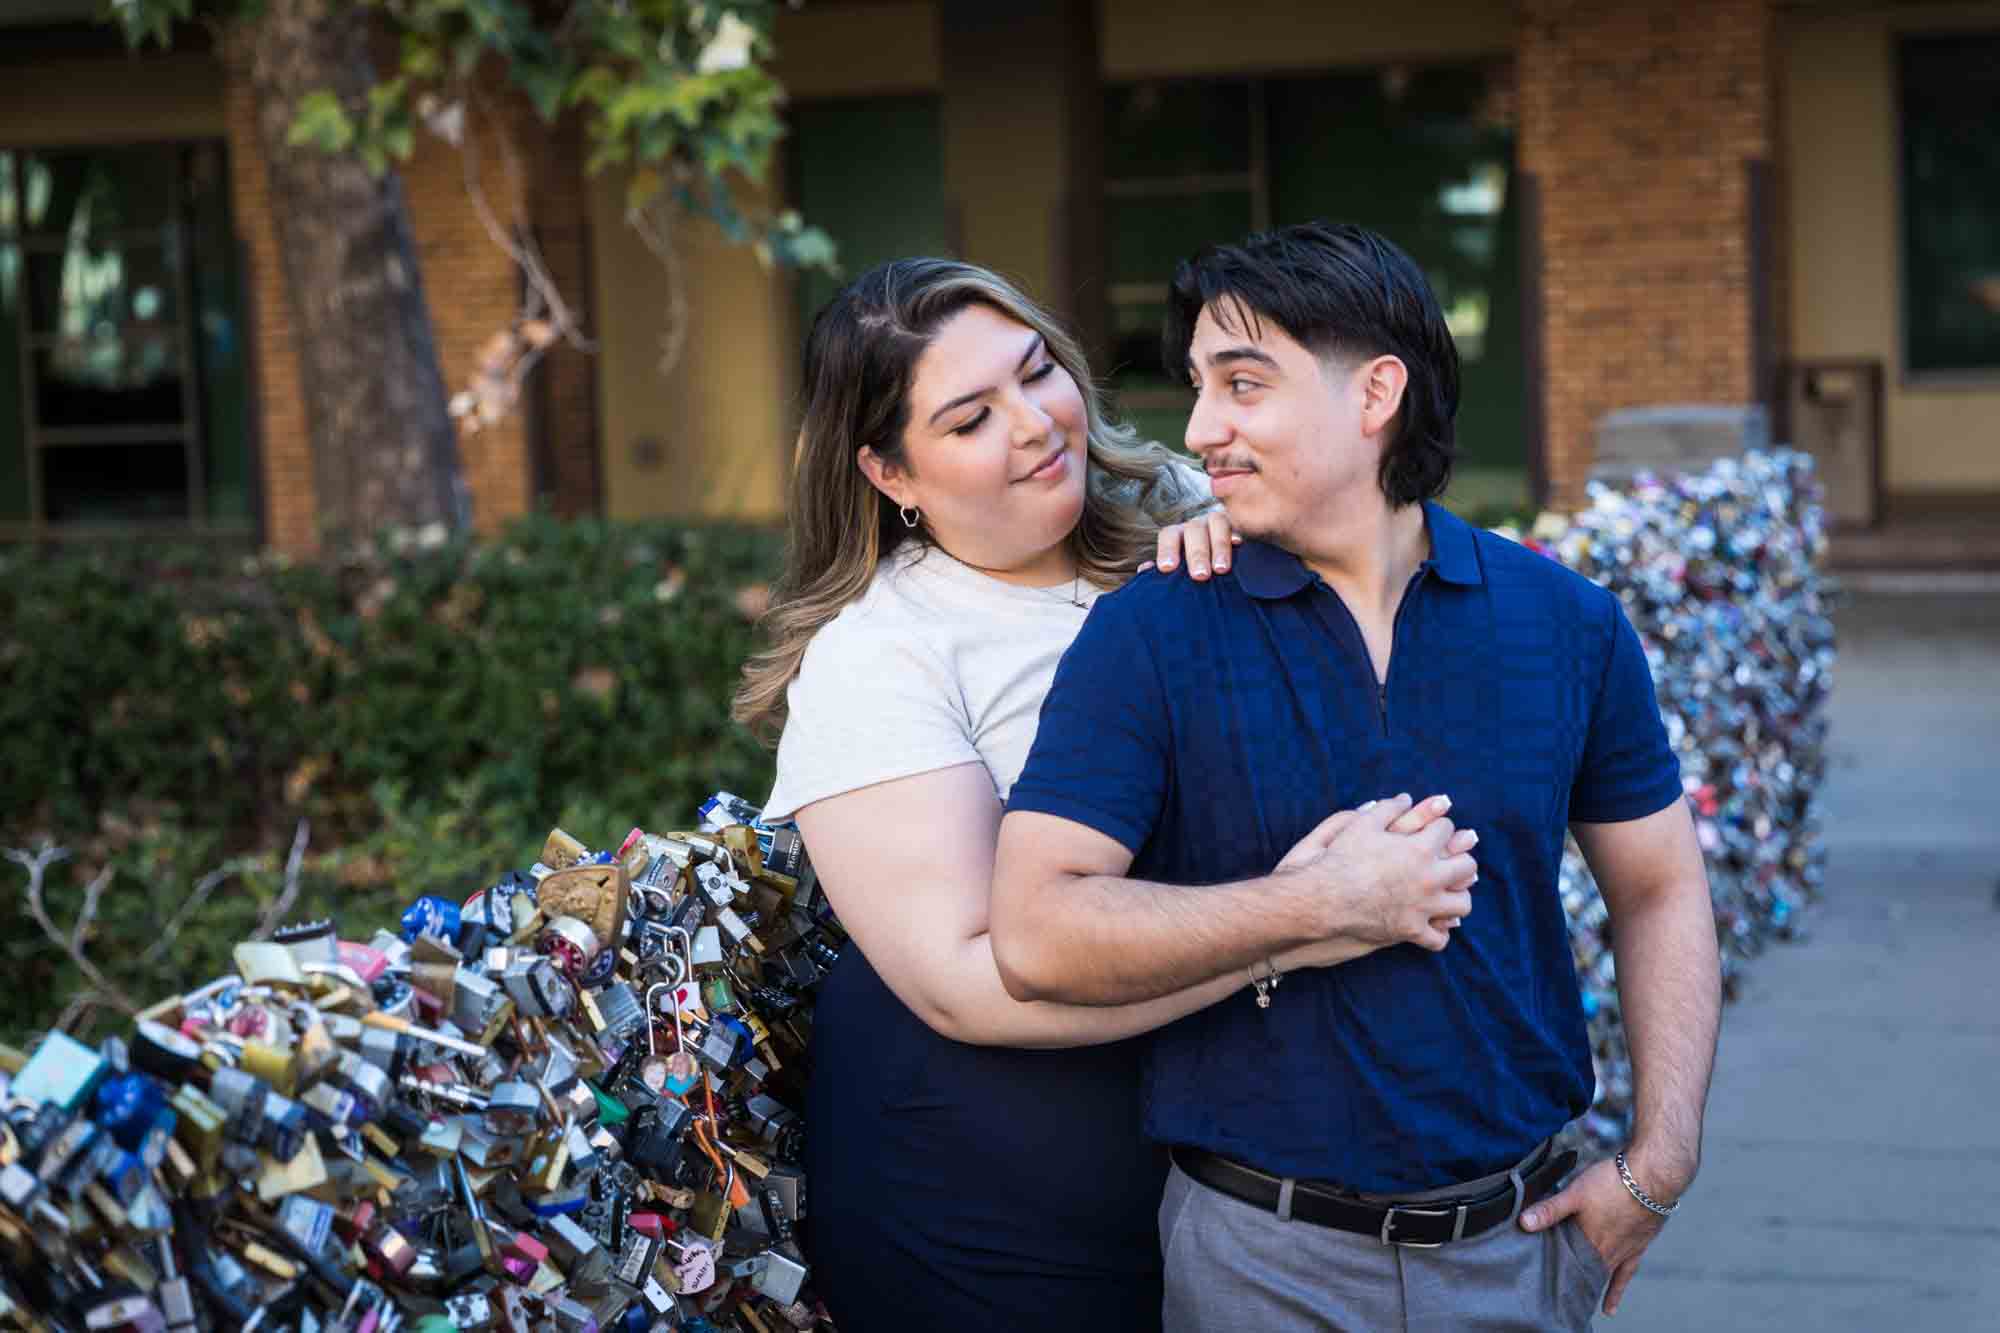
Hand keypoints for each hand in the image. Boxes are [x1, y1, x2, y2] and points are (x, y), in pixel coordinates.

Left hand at [1141, 509, 1240, 578]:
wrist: (1222, 564)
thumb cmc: (1195, 570)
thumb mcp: (1179, 571)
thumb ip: (1164, 570)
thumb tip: (1144, 570)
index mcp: (1178, 535)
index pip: (1168, 535)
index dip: (1167, 550)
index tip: (1167, 568)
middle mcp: (1196, 526)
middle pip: (1194, 531)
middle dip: (1197, 554)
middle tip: (1199, 576)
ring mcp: (1217, 523)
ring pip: (1216, 524)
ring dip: (1218, 546)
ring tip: (1220, 569)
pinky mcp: (1237, 526)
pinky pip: (1236, 525)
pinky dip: (1236, 533)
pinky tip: (1238, 543)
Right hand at [1280, 794, 1477, 950]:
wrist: (1323, 899)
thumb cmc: (1340, 859)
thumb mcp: (1361, 824)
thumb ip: (1387, 809)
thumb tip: (1406, 797)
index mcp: (1419, 848)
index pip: (1446, 830)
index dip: (1440, 826)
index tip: (1433, 829)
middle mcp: (1428, 878)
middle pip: (1467, 866)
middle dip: (1461, 859)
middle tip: (1450, 859)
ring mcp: (1423, 908)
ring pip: (1462, 905)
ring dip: (1457, 896)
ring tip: (1448, 892)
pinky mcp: (1411, 931)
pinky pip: (1438, 939)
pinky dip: (1439, 933)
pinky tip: (1435, 926)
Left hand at [1519, 1155, 1680, 1316]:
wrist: (1652, 1178)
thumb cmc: (1612, 1183)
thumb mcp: (1574, 1193)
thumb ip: (1550, 1209)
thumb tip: (1523, 1223)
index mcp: (1588, 1241)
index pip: (1565, 1264)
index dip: (1552, 1273)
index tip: (1539, 1285)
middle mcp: (1605, 1253)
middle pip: (1583, 1273)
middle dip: (1568, 1282)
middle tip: (1554, 1298)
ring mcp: (1623, 1252)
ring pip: (1601, 1278)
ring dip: (1588, 1289)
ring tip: (1575, 1306)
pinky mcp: (1638, 1247)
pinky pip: (1625, 1276)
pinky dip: (1616, 1291)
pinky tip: (1610, 1308)